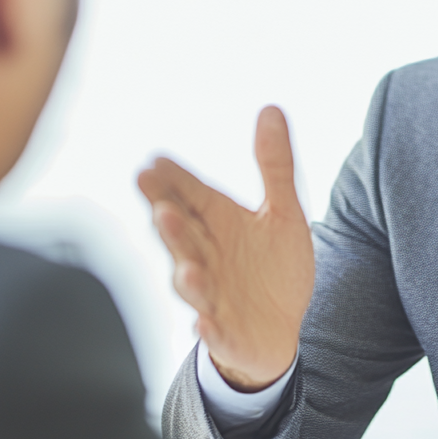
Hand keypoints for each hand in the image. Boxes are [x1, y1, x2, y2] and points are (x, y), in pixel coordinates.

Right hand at [137, 106, 312, 391]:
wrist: (278, 328)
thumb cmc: (273, 266)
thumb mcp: (283, 211)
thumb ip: (275, 164)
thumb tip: (271, 108)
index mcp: (220, 223)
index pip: (193, 196)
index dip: (174, 182)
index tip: (155, 161)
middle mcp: (207, 256)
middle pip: (183, 237)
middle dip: (170, 223)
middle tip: (159, 204)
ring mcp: (212, 294)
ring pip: (192, 282)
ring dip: (186, 274)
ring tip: (187, 266)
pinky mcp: (224, 330)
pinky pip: (213, 330)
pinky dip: (208, 327)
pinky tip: (204, 323)